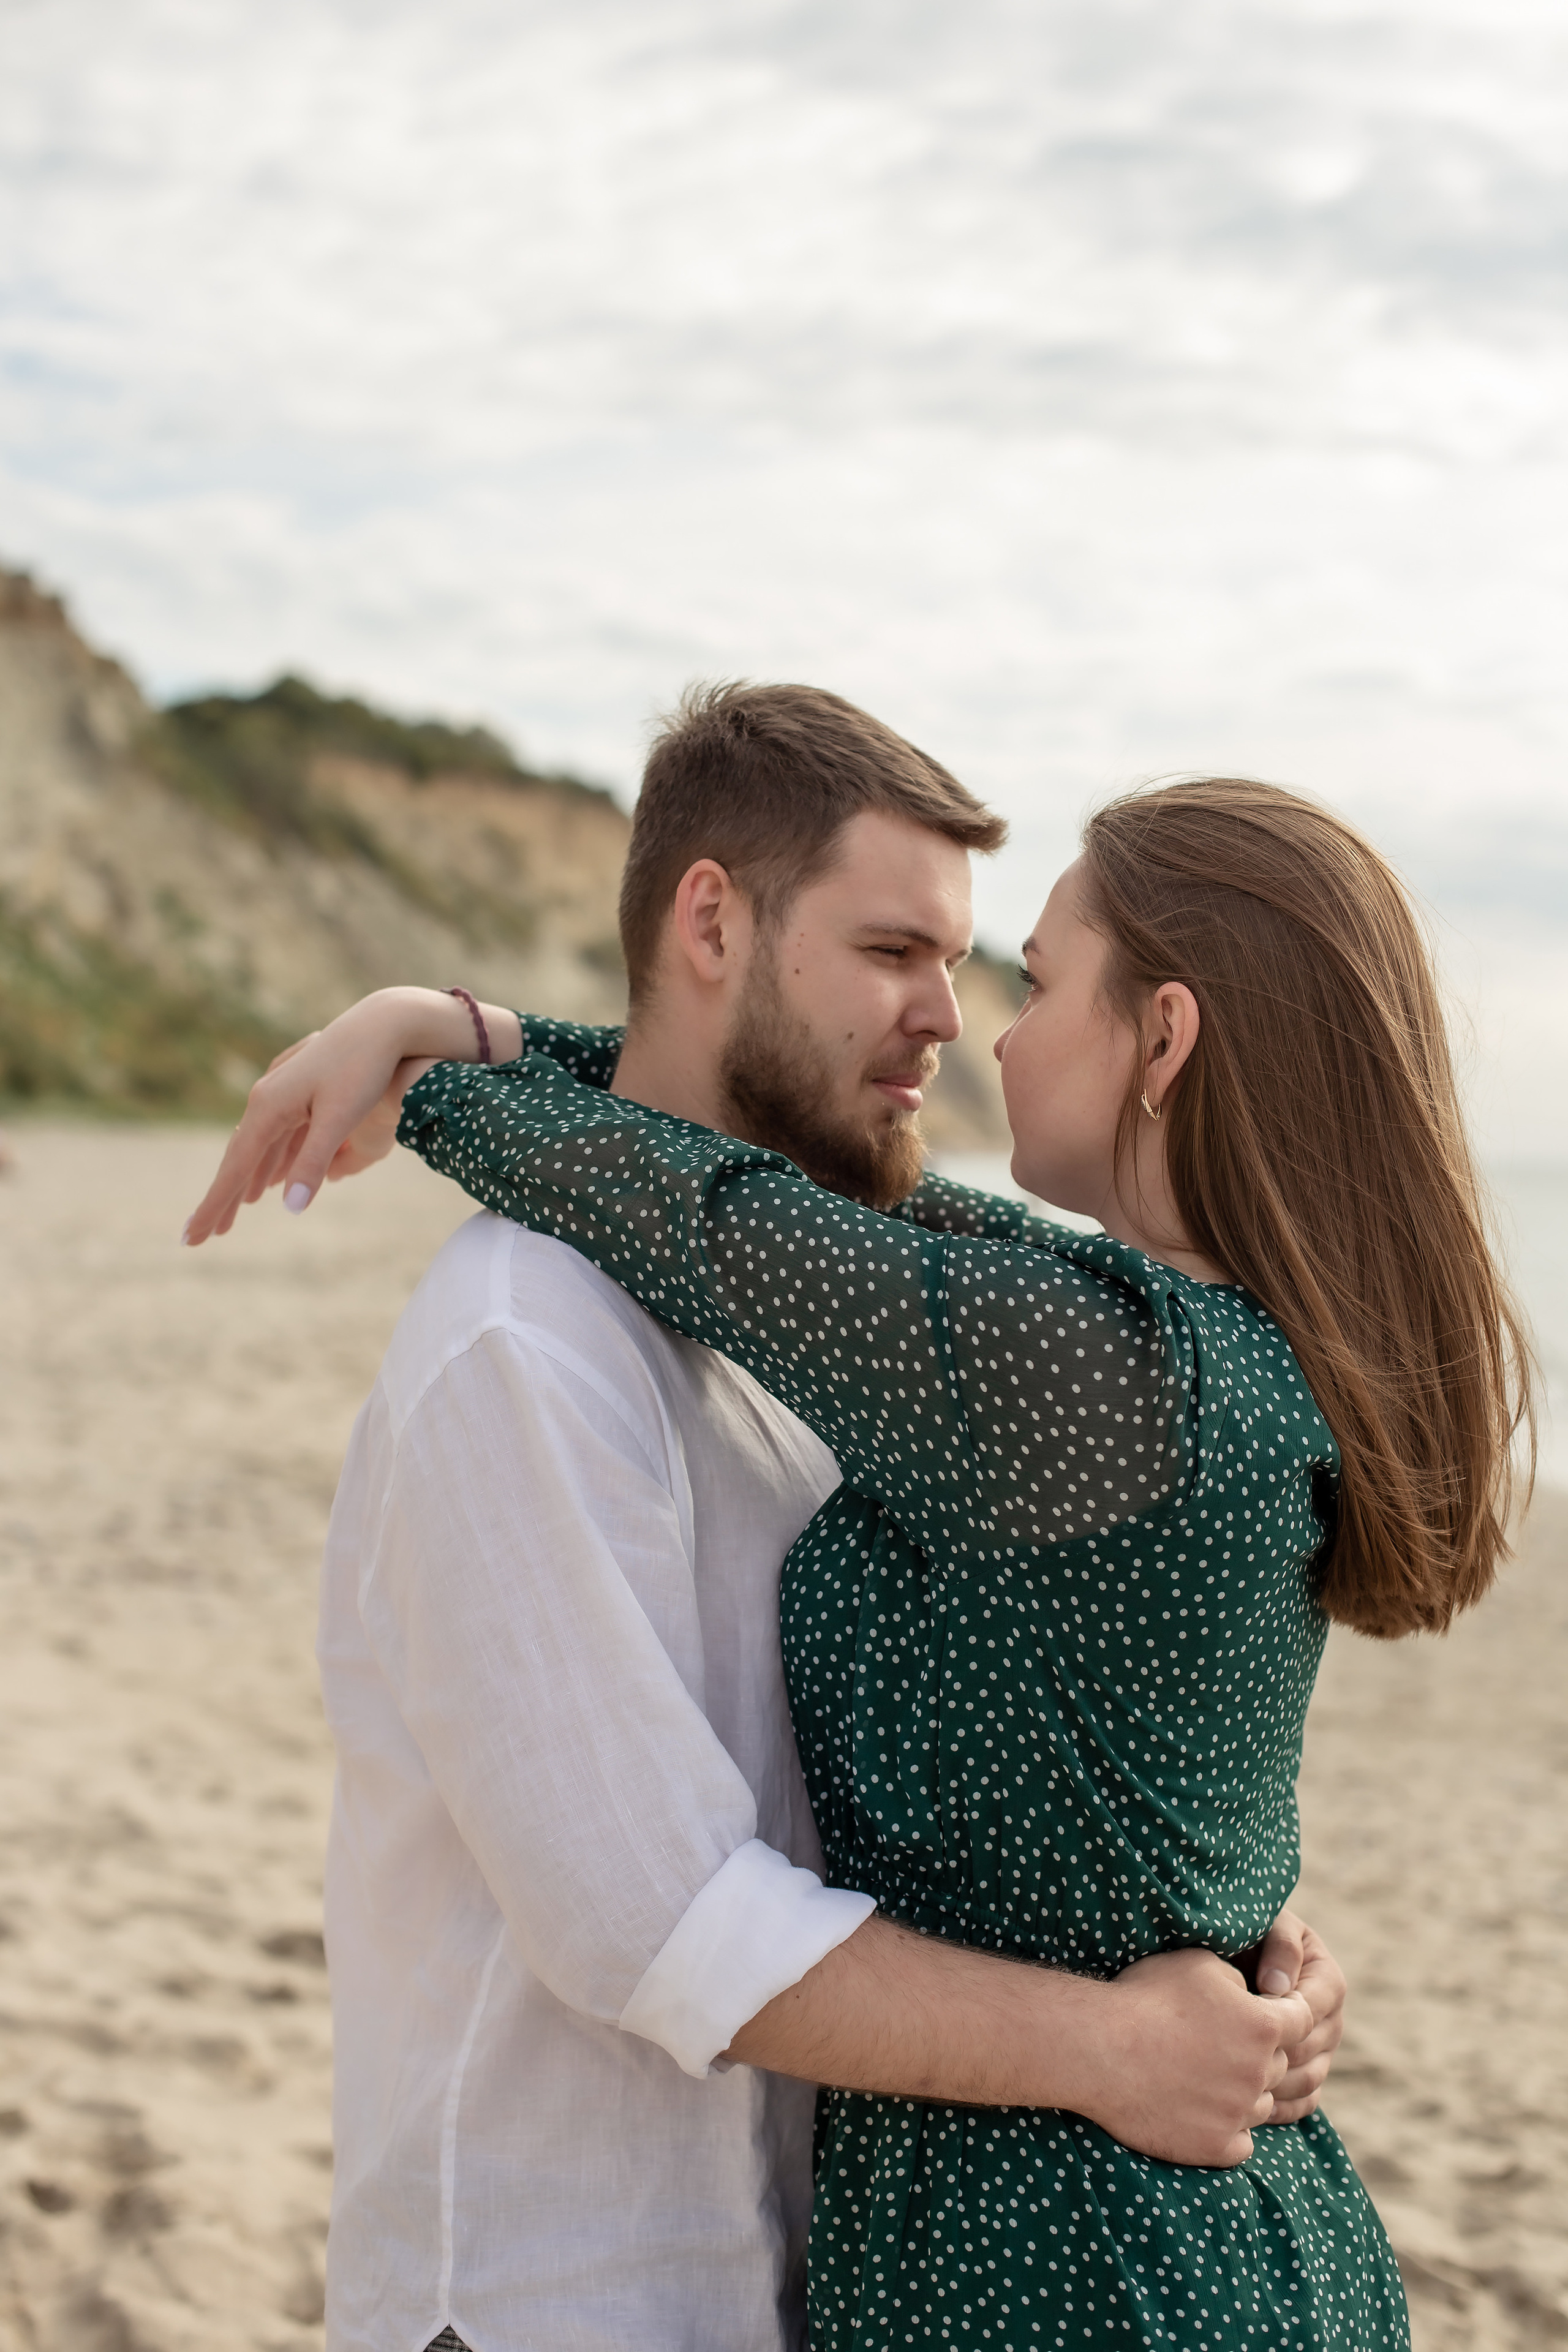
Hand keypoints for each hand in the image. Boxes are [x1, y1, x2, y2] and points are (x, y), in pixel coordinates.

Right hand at [181, 986, 516, 1243]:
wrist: (382, 1024)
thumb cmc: (364, 1068)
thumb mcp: (340, 1117)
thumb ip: (313, 1162)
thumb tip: (291, 1209)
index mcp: (269, 1107)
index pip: (235, 1168)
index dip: (214, 1204)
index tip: (192, 1235)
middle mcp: (266, 1099)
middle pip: (238, 1160)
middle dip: (221, 1200)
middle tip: (199, 1236)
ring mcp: (281, 1094)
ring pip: (256, 1150)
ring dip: (242, 1185)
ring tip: (228, 1218)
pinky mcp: (299, 1094)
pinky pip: (275, 1139)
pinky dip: (266, 1166)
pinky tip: (265, 1185)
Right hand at [1080, 1946, 1313, 2168]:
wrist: (1101, 2050)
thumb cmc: (1148, 1998)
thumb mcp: (1200, 1964)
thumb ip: (1241, 1979)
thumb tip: (1253, 1995)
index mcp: (1264, 2026)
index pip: (1303, 2019)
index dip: (1288, 2012)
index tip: (1267, 2011)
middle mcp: (1259, 2073)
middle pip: (1280, 2065)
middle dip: (1259, 2053)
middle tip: (1218, 2043)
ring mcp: (1238, 2114)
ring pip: (1261, 2104)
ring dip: (1242, 2091)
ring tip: (1200, 2074)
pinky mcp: (1215, 2147)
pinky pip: (1242, 2142)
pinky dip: (1229, 2129)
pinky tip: (1199, 2109)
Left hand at [1247, 1909, 1345, 2123]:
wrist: (1231, 1959)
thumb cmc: (1247, 1934)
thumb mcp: (1266, 1924)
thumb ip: (1279, 1945)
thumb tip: (1278, 1987)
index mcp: (1328, 1979)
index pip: (1313, 2007)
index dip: (1280, 2014)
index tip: (1241, 2013)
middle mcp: (1332, 2019)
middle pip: (1311, 2048)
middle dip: (1272, 2051)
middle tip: (1227, 2055)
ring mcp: (1323, 2052)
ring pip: (1308, 2079)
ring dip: (1274, 2084)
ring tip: (1232, 2081)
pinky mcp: (1308, 2076)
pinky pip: (1303, 2103)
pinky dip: (1280, 2108)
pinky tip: (1247, 2106)